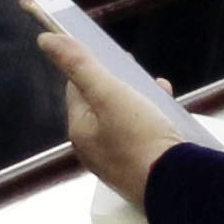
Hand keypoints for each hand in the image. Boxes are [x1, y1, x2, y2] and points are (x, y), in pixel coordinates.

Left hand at [41, 29, 200, 205]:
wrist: (177, 185)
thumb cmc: (141, 139)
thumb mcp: (110, 93)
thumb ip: (80, 65)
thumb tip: (46, 39)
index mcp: (80, 130)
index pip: (77, 88)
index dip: (94, 67)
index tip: (117, 56)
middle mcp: (93, 149)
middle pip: (101, 103)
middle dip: (121, 84)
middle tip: (141, 73)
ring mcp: (117, 162)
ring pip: (123, 119)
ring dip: (139, 100)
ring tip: (158, 91)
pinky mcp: (140, 169)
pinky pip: (140, 137)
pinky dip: (151, 121)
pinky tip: (167, 115)